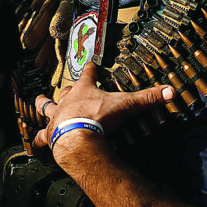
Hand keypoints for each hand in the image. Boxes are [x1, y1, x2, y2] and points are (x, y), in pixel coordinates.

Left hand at [32, 62, 174, 162]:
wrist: (77, 138)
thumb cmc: (97, 118)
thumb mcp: (125, 105)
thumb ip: (147, 98)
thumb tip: (170, 91)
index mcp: (84, 90)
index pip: (88, 73)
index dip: (91, 68)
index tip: (91, 64)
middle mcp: (67, 101)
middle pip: (65, 90)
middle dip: (65, 88)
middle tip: (65, 86)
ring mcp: (56, 117)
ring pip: (46, 108)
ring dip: (43, 105)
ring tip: (39, 101)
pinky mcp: (50, 135)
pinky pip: (41, 137)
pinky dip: (39, 140)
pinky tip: (36, 142)